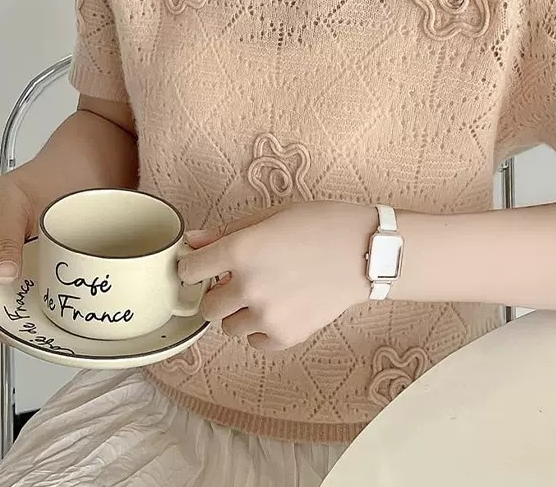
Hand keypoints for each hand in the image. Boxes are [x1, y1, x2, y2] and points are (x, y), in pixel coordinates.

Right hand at [0, 173, 38, 340]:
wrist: (51, 178)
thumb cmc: (29, 186)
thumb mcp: (14, 208)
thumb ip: (6, 242)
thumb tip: (2, 275)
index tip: (1, 327)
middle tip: (18, 330)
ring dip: (3, 310)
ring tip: (26, 323)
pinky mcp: (2, 266)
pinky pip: (1, 290)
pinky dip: (14, 300)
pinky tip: (31, 307)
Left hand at [179, 201, 376, 350]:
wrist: (366, 251)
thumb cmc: (321, 224)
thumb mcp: (272, 215)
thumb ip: (227, 231)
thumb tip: (192, 242)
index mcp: (241, 251)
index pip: (188, 271)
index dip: (194, 266)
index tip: (204, 265)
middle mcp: (248, 287)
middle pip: (207, 305)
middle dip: (219, 292)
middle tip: (244, 278)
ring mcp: (267, 316)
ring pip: (229, 327)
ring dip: (241, 312)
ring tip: (269, 292)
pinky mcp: (287, 336)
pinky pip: (256, 341)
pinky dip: (262, 329)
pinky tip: (281, 307)